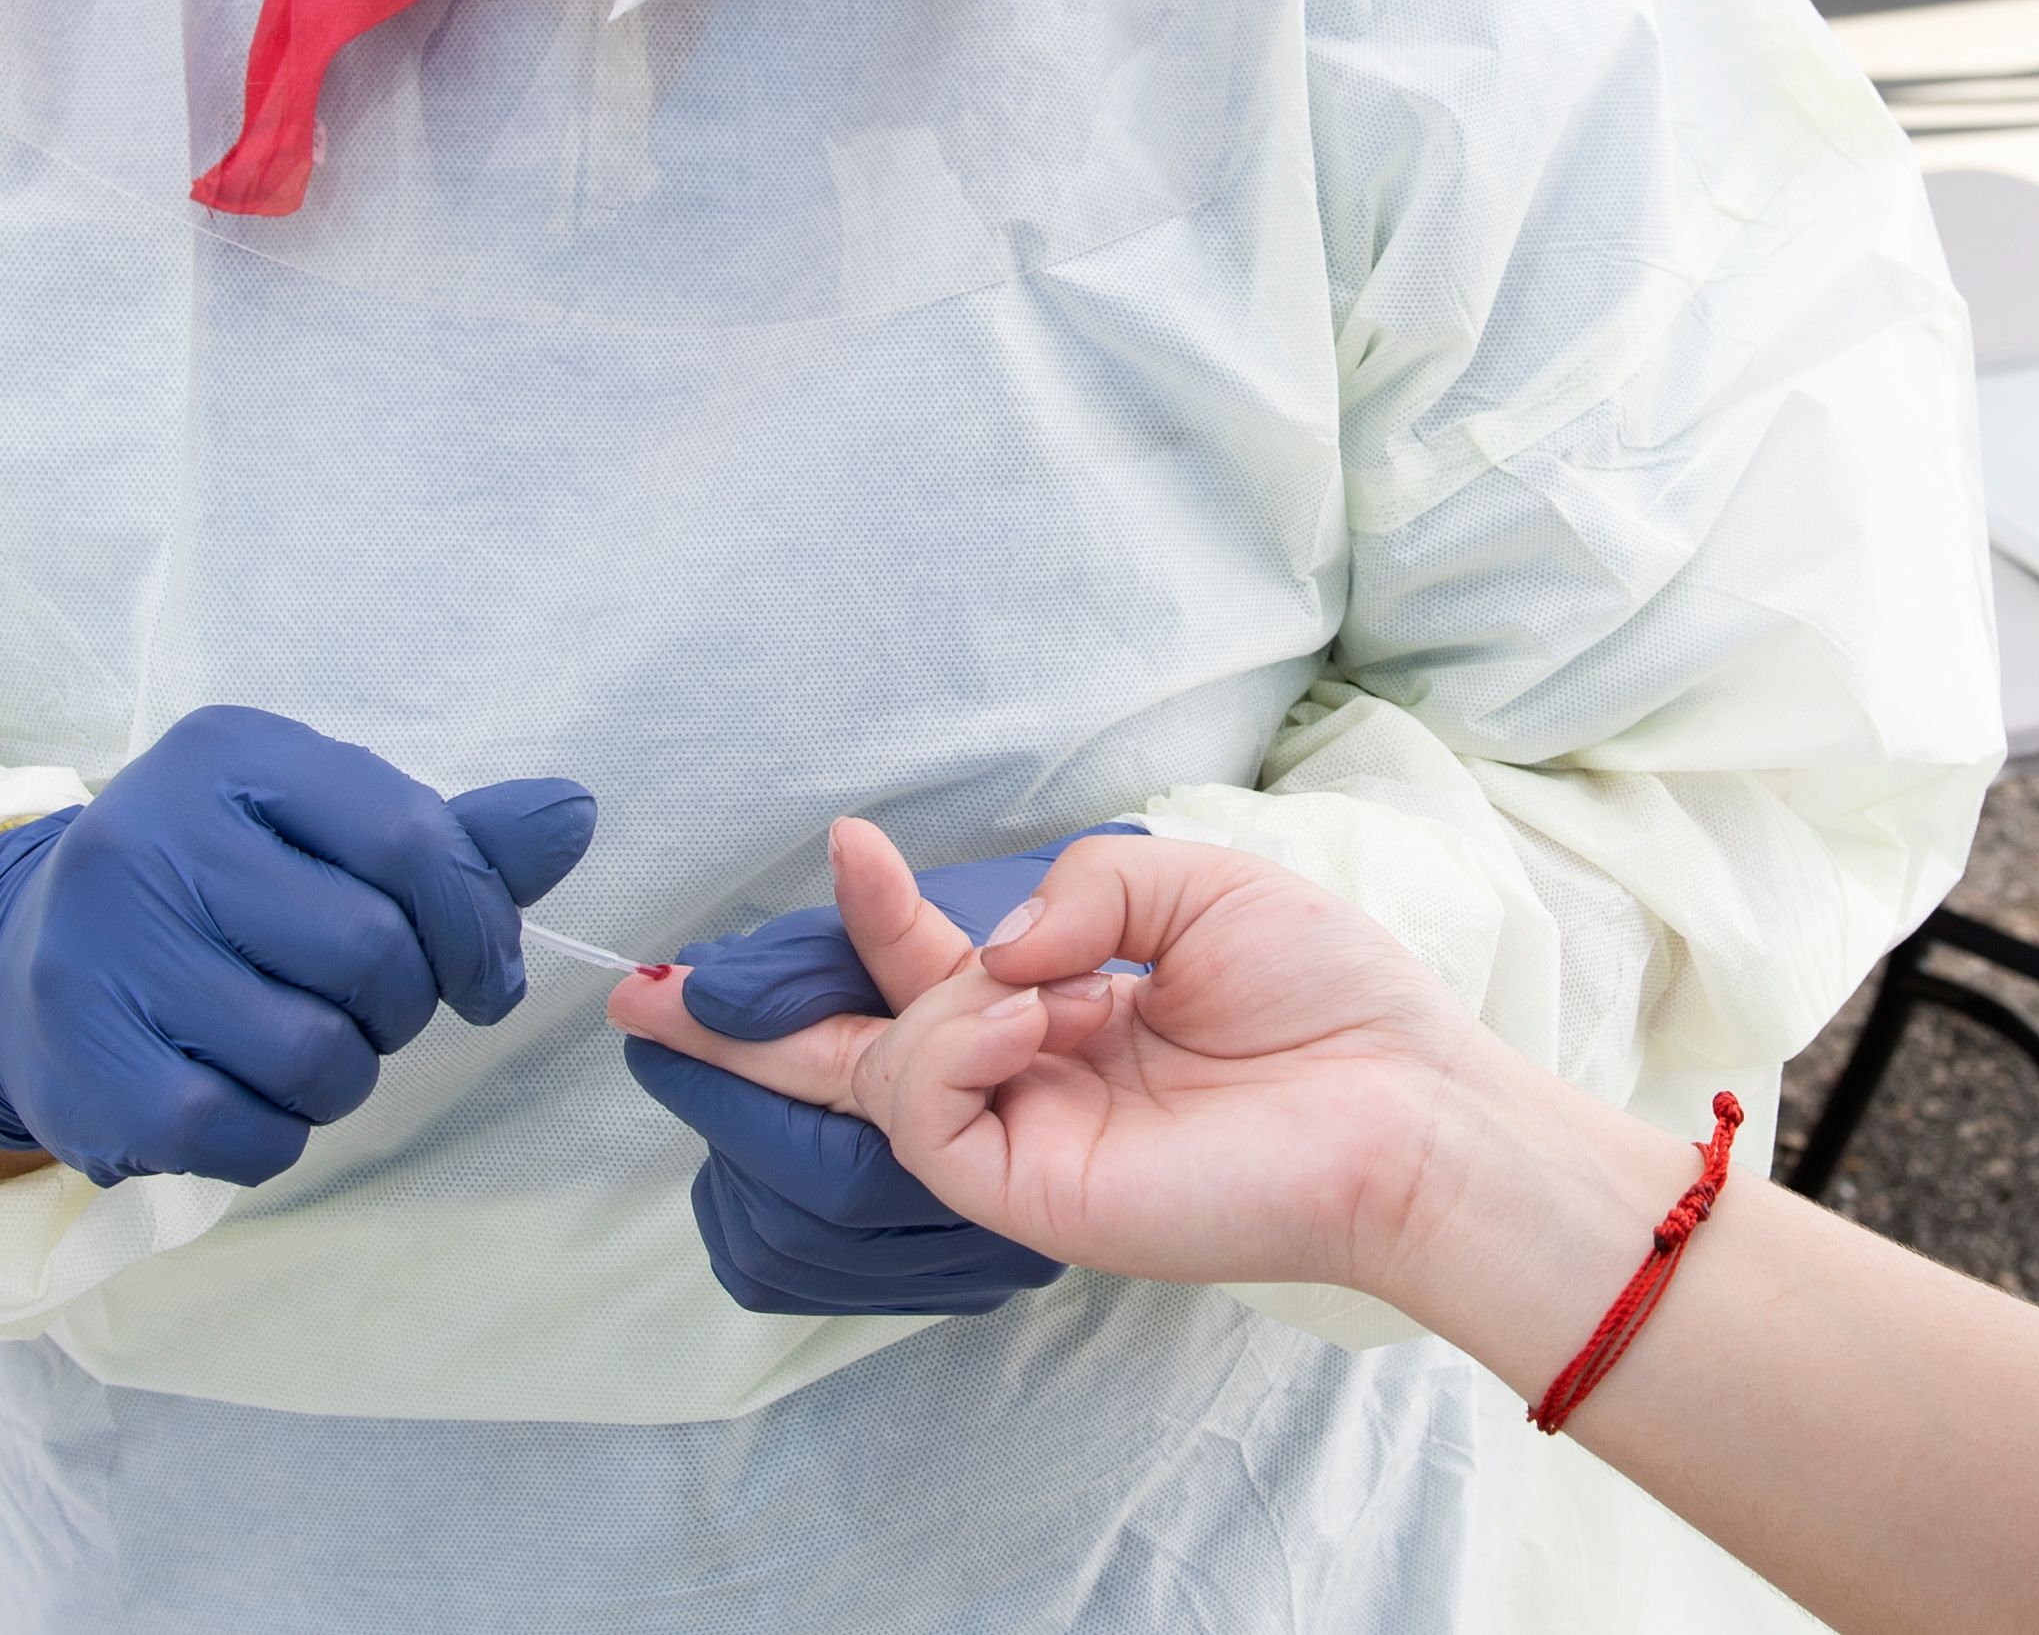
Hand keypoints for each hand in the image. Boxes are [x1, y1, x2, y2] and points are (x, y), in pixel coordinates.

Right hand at [0, 703, 594, 1184]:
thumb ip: (452, 839)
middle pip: (370, 950)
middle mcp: (147, 835)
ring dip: (347, 1078)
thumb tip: (575, 813)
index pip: (410, 837)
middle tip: (375, 1014)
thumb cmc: (227, 894)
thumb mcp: (329, 835)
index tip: (490, 980)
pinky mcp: (79, 1065)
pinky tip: (249, 1102)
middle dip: (406, 1006)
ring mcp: (99, 952)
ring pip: (313, 1052)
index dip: (478, 924)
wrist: (32, 964)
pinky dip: (278, 1137)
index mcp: (229, 753)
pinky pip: (241, 1133)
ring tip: (311, 1052)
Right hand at [610, 823, 1486, 1301]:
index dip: (876, 918)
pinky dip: (951, 1051)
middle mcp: (1034, 1082)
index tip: (839, 843)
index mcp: (1072, 1013)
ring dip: (939, 1005)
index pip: (938, 972)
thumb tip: (990, 955)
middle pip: (860, 1051)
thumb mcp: (1196, 888)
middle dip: (746, 1026)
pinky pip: (929, 1114)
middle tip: (635, 993)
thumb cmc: (1329, 999)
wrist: (1404, 1103)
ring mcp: (1025, 1144)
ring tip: (1044, 994)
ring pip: (890, 1070)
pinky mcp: (1028, 1195)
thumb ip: (1075, 889)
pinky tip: (1028, 1021)